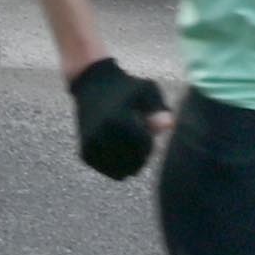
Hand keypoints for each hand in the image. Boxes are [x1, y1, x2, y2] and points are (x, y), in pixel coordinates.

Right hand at [68, 57, 164, 181]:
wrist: (91, 83)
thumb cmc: (125, 87)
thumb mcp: (146, 90)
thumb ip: (159, 109)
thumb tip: (170, 125)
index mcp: (119, 121)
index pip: (145, 147)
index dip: (149, 138)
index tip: (141, 123)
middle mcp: (102, 135)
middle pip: (135, 161)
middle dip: (140, 152)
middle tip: (133, 132)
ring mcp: (92, 146)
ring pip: (122, 171)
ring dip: (129, 161)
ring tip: (125, 139)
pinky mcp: (85, 153)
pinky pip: (110, 171)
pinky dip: (117, 165)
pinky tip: (116, 148)